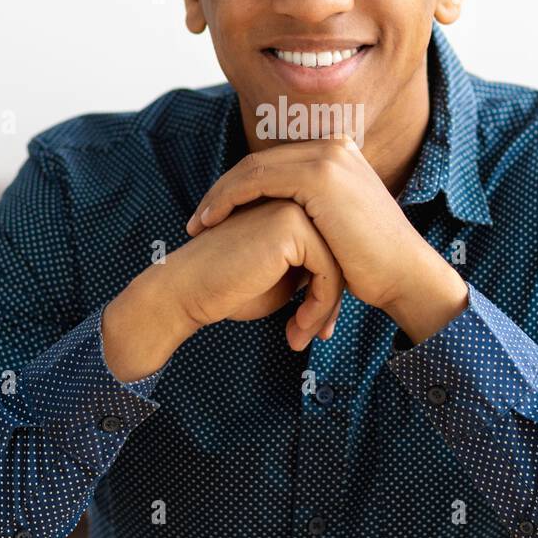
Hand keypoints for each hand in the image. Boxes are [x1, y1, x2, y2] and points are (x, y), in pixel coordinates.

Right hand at [102, 200, 342, 381]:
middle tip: (316, 336)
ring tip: (302, 337)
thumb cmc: (229, 288)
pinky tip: (297, 329)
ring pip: (339, 265)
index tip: (317, 327)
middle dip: (331, 303)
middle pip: (340, 256)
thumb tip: (350, 281)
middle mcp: (296, 200)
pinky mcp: (290, 225)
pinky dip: (319, 307)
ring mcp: (294, 207)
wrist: (187, 292)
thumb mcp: (285, 278)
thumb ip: (314, 268)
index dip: (329, 293)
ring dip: (325, 310)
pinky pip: (328, 272)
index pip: (333, 251)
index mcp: (292, 207)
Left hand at [185, 137, 467, 341]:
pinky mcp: (319, 175)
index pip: (273, 164)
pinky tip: (212, 221)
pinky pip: (258, 180)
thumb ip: (311, 212)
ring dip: (219, 196)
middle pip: (259, 162)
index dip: (239, 188)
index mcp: (337, 154)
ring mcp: (327, 157)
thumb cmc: (369, 264)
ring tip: (197, 225)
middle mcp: (332, 147)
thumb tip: (280, 220)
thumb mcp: (335, 227)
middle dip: (223, 191)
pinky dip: (230, 199)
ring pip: (253, 169)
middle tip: (196, 220)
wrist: (403, 274)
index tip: (213, 216)